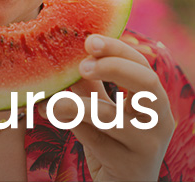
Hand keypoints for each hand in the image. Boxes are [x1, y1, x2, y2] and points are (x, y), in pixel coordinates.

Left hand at [38, 34, 174, 181]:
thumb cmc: (112, 140)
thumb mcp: (101, 107)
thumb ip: (88, 84)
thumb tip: (64, 54)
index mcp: (154, 99)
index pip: (141, 65)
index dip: (116, 49)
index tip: (89, 40)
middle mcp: (158, 119)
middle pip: (145, 81)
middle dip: (112, 66)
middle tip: (82, 65)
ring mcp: (147, 143)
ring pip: (111, 115)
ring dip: (76, 102)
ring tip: (52, 97)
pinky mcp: (128, 164)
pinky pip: (93, 137)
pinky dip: (66, 120)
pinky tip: (46, 109)